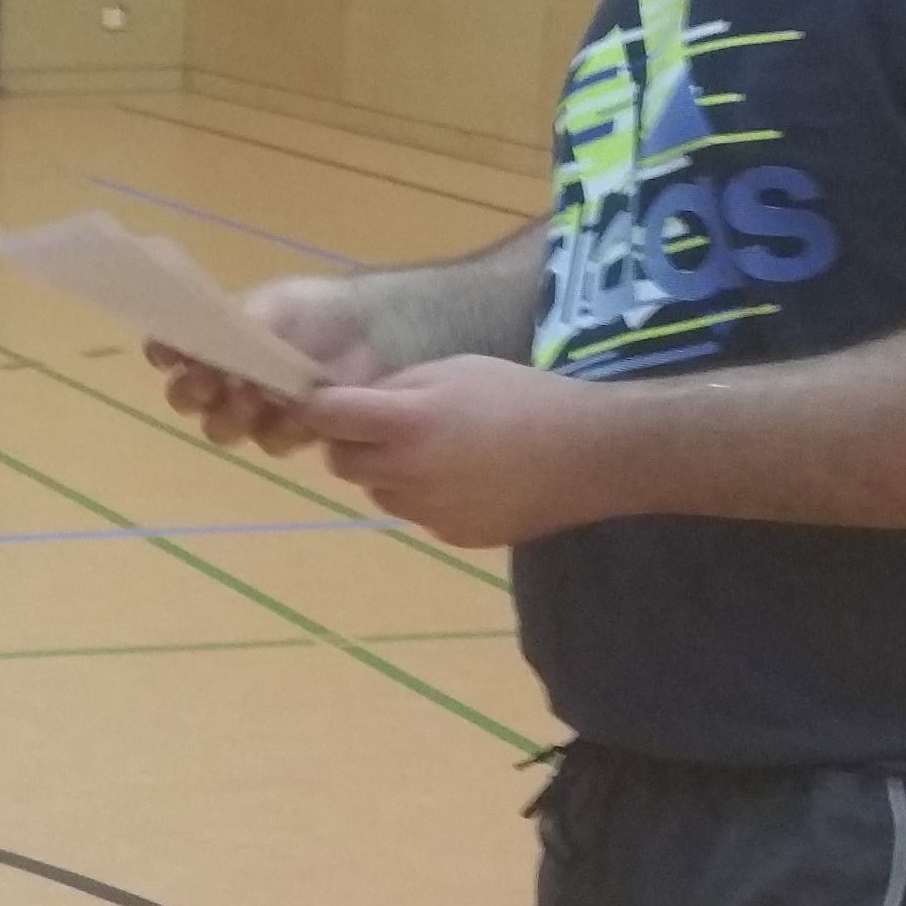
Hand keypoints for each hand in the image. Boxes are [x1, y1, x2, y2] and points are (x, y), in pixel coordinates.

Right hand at [155, 274, 385, 455]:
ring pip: (221, 429)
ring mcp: (257, 410)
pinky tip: (300, 414)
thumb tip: (186, 348)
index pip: (168, 352)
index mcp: (215, 341)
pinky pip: (271, 442)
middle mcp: (225, 379)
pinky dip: (281, 429)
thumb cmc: (319, 311)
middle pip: (185, 400)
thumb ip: (231, 328)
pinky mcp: (291, 433)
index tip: (175, 356)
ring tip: (258, 399)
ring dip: (232, 416)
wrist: (376, 333)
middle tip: (211, 384)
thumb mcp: (275, 306)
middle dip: (192, 395)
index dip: (166, 357)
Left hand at [301, 356, 608, 548]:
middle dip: (350, 443)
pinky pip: (416, 513)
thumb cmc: (521, 397)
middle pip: (342, 463)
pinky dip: (424, 495)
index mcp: (407, 422)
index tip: (325, 401)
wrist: (586, 453)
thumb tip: (354, 403)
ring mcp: (428, 511)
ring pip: (377, 491)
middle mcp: (408, 473)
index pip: (328, 417)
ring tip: (437, 451)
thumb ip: (398, 387)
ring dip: (387, 472)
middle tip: (382, 426)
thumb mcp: (455, 370)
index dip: (320, 407)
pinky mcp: (451, 535)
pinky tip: (466, 478)